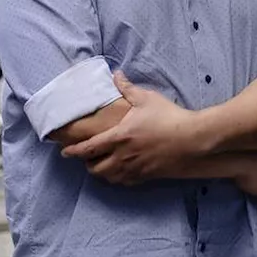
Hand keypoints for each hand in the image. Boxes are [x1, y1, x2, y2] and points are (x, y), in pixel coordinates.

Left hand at [62, 71, 198, 184]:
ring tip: (100, 165)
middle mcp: (123, 156)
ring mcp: (134, 168)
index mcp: (119, 137)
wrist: (192, 139)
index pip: (88, 148)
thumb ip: (127, 88)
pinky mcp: (146, 175)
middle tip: (86, 157)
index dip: (73, 151)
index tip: (64, 152)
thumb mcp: (147, 99)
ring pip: (108, 177)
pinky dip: (117, 178)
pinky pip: (125, 182)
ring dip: (101, 172)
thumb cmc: (169, 117)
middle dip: (87, 163)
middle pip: (95, 168)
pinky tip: (120, 172)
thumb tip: (115, 74)